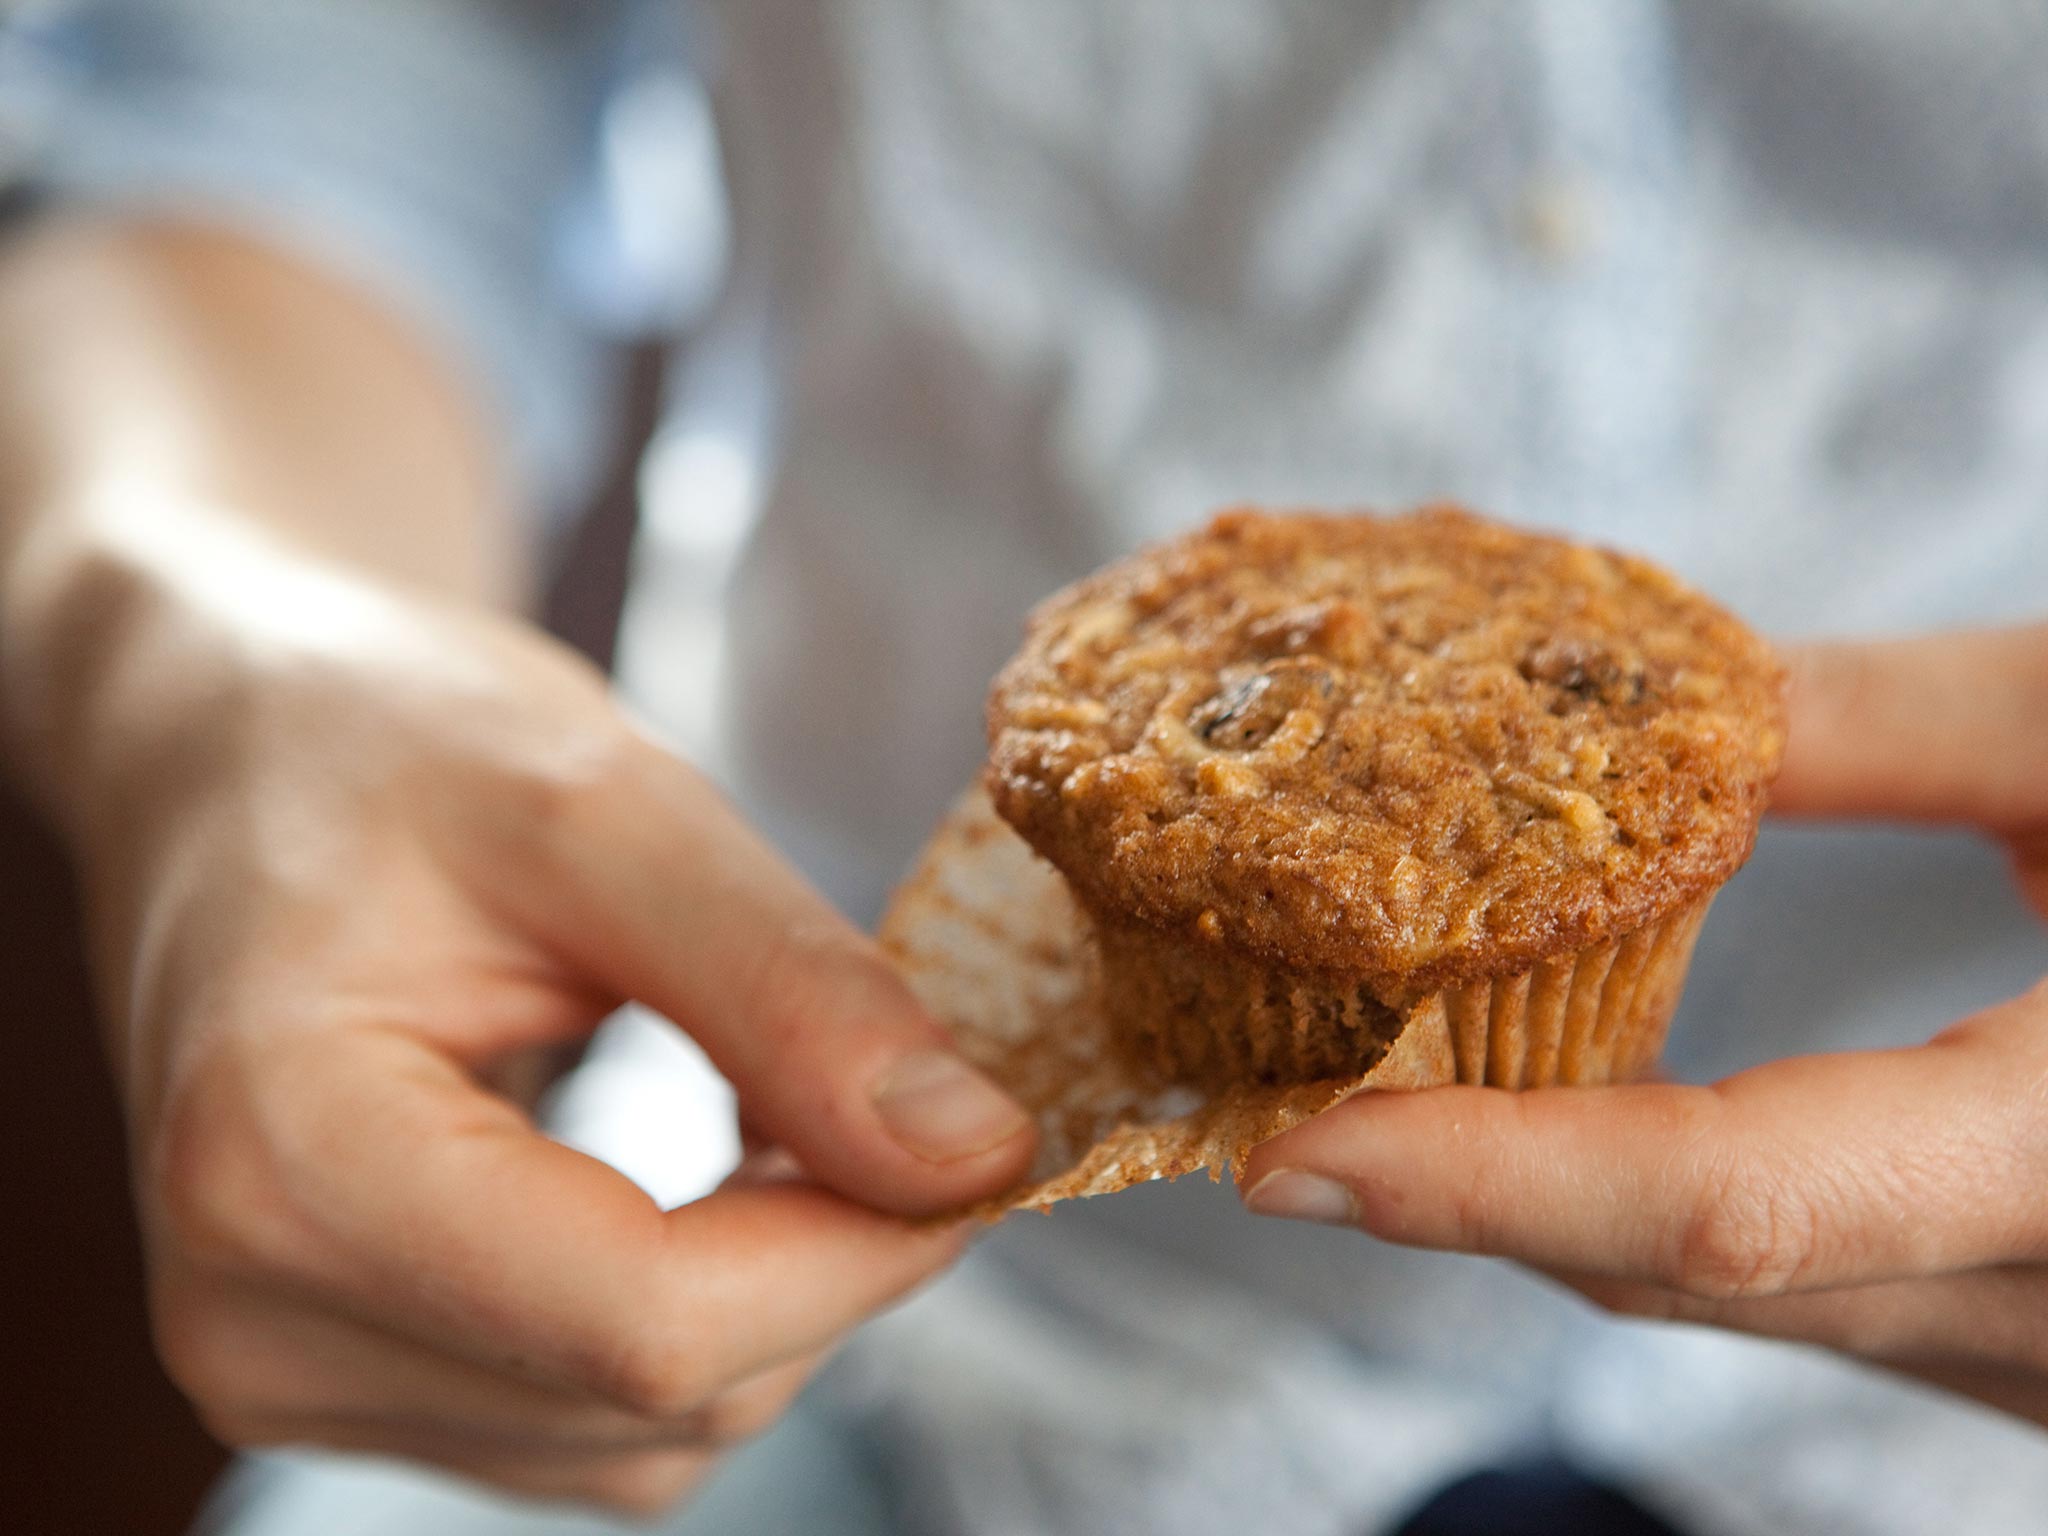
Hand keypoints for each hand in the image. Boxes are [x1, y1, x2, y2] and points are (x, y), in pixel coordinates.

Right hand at [57, 511, 1034, 1513]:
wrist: (236, 754)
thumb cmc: (391, 743)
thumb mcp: (608, 808)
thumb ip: (790, 991)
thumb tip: (974, 1157)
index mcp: (283, 1160)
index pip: (648, 1325)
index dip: (860, 1246)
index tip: (978, 1133)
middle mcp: (253, 1318)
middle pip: (659, 1397)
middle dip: (826, 1257)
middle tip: (874, 1077)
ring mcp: (284, 1370)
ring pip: (647, 1440)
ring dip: (770, 1292)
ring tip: (759, 1102)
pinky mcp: (343, 1378)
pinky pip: (597, 1426)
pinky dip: (700, 1315)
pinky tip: (694, 1178)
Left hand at [1242, 625, 2047, 1425]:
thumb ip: (1882, 726)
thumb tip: (1651, 698)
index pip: (1732, 1211)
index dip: (1486, 1187)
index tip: (1285, 1157)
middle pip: (1680, 1276)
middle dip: (1462, 1195)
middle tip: (1268, 1088)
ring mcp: (2034, 1346)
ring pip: (1723, 1296)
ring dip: (1535, 1199)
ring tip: (1365, 1079)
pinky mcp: (2013, 1317)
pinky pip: (1788, 1281)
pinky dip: (1644, 1199)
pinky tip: (1550, 1100)